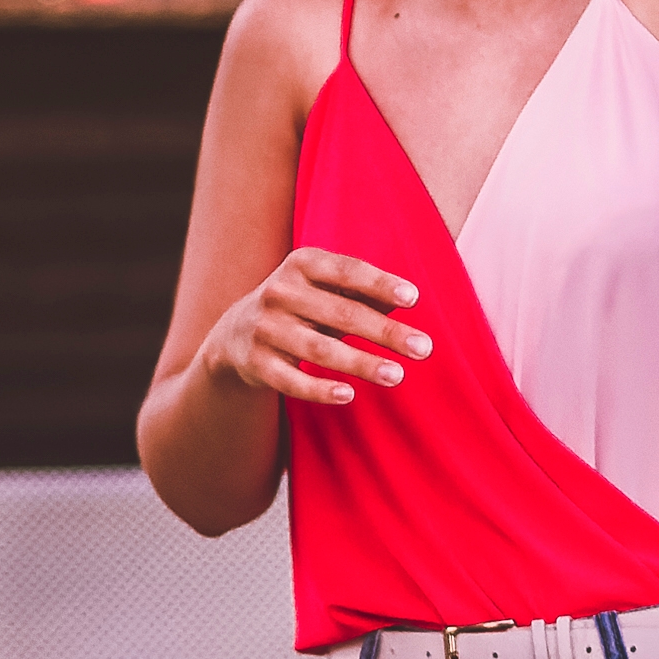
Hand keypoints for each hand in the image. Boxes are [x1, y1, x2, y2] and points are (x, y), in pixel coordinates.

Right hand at [202, 250, 429, 406]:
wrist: (234, 334)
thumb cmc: (301, 306)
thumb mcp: (326, 290)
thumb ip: (363, 293)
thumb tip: (406, 298)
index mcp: (301, 264)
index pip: (346, 271)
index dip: (380, 283)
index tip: (414, 298)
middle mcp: (280, 292)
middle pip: (341, 313)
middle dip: (385, 332)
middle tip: (424, 348)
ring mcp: (265, 328)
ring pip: (319, 349)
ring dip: (361, 363)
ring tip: (397, 375)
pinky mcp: (257, 363)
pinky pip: (291, 380)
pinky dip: (319, 389)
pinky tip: (349, 394)